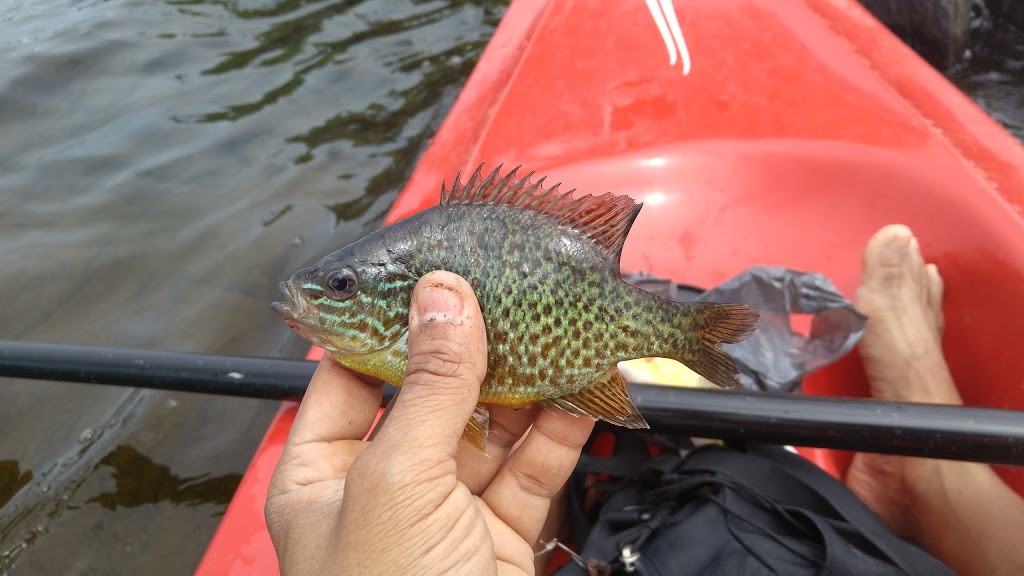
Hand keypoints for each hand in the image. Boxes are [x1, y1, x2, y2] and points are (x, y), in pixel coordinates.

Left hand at [265, 270, 596, 574]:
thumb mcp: (398, 482)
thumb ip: (430, 387)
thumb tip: (445, 299)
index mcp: (321, 476)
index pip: (348, 376)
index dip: (388, 325)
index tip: (429, 277)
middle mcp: (380, 489)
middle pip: (429, 395)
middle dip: (472, 349)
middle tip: (509, 295)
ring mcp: (443, 513)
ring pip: (489, 428)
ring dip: (526, 384)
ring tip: (558, 330)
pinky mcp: (499, 537)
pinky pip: (532, 469)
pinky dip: (560, 431)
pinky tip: (584, 388)